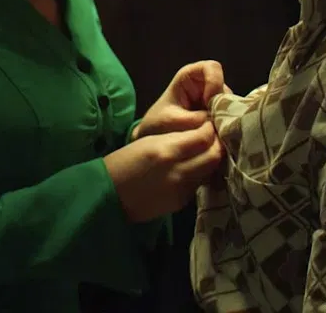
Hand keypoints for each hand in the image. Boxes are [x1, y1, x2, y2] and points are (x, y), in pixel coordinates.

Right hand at [104, 122, 222, 222]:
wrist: (109, 194)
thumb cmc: (125, 161)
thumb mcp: (150, 141)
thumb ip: (178, 138)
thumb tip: (202, 134)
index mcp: (167, 150)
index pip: (204, 138)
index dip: (210, 128)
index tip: (209, 123)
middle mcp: (179, 171)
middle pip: (213, 156)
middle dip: (217, 144)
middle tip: (214, 136)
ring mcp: (182, 190)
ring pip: (209, 171)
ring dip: (210, 159)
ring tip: (205, 150)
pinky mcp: (181, 202)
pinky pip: (198, 184)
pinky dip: (200, 173)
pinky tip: (193, 167)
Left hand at [133, 60, 232, 140]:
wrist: (155, 139)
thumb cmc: (158, 124)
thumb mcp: (171, 121)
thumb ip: (194, 120)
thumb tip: (218, 125)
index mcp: (191, 76)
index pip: (212, 68)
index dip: (214, 83)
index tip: (207, 103)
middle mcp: (206, 86)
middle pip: (225, 90)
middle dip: (222, 108)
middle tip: (213, 127)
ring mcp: (215, 102)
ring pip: (231, 106)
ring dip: (224, 121)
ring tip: (211, 135)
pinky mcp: (220, 117)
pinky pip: (230, 119)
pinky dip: (225, 129)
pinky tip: (215, 139)